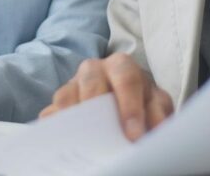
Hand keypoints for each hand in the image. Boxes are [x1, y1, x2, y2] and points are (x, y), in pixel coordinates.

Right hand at [39, 53, 173, 140]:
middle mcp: (94, 69)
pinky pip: (51, 112)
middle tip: (104, 136)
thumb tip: (158, 130)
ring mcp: (73, 84)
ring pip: (66, 95)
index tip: (134, 136)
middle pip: (91, 82)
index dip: (130, 108)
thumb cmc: (140, 99)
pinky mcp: (60, 102)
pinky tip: (62, 143)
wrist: (123, 96)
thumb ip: (159, 114)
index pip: (127, 80)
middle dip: (98, 108)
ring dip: (72, 118)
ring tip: (80, 141)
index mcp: (122, 66)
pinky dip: (55, 127)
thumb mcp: (156, 104)